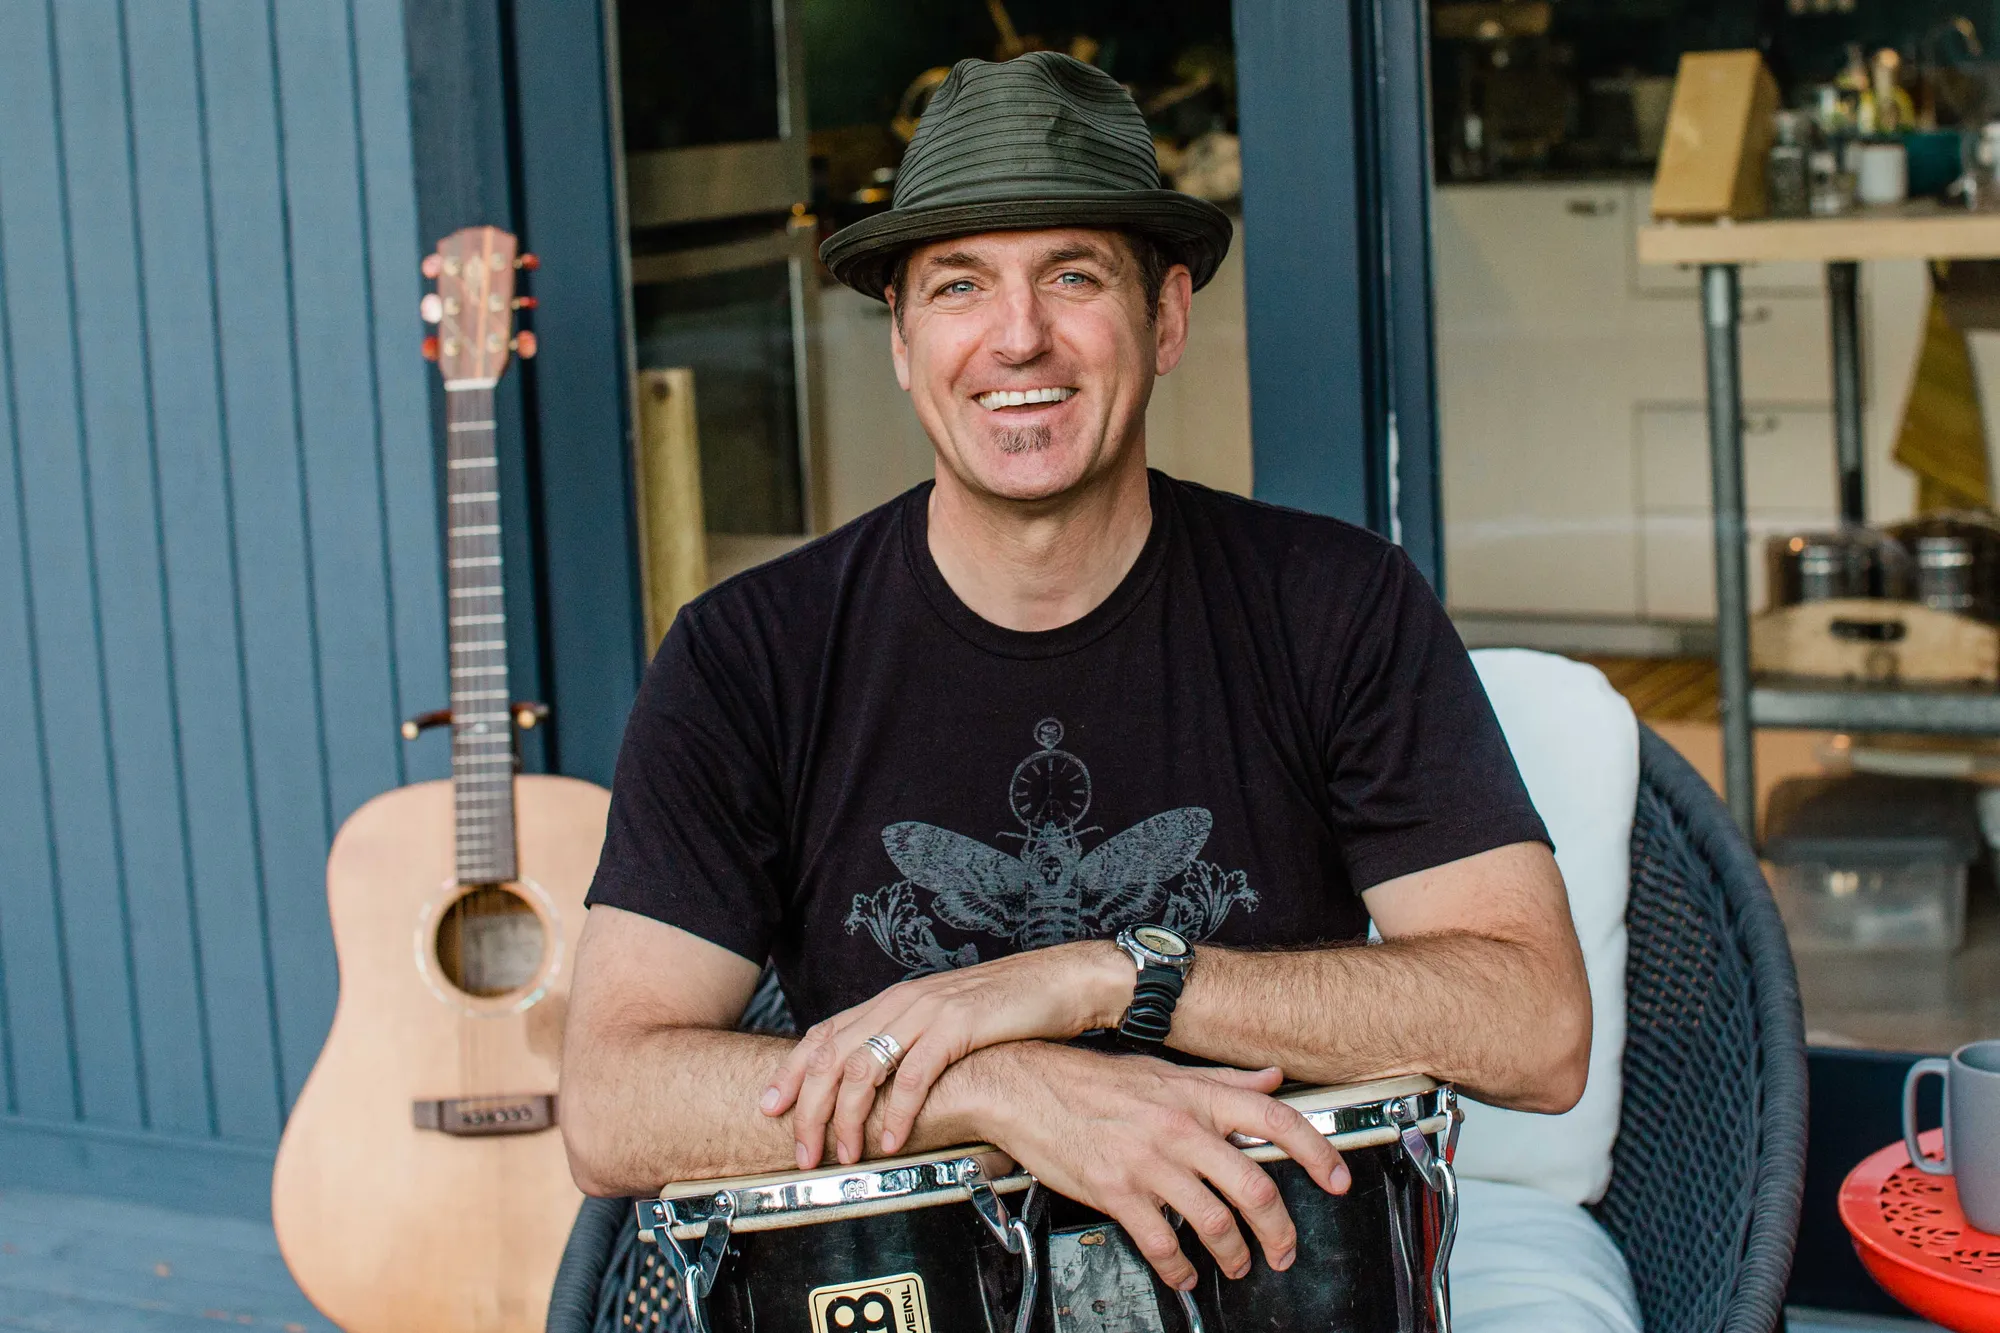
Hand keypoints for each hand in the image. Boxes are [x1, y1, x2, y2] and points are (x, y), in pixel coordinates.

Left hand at [761, 942, 1129, 1165]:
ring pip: (864, 1068)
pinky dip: (897, 1112)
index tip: (769, 1107)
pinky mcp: (957, 1027)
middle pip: (833, 1056)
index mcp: (893, 1001)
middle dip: (810, 1108)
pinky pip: (914, 1075)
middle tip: (803, 1151)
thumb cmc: (1005, 1008)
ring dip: (847, 1119)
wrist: (1058, 981)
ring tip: (844, 1156)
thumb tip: (874, 1085)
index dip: (792, 1072)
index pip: (824, 1034)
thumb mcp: (943, 1022)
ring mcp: (928, 1012)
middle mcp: (902, 1002)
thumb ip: (908, 1042)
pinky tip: (892, 1140)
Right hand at [947, 1043, 1350, 1290]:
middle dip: (1279, 1229)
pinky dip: (1179, 1268)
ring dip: (1234, 1255)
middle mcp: (1179, 1129)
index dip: (1317, 1153)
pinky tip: (1184, 1274)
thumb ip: (1221, 1080)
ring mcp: (1148, 1163)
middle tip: (1284, 1250)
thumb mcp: (1163, 1070)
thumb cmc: (1089, 1079)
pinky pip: (1161, 1242)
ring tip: (1236, 1266)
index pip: (1275, 1121)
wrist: (1023, 1084)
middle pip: (1253, 1186)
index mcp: (1196, 1097)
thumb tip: (1269, 1079)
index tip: (1338, 1179)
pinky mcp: (1116, 1191)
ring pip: (1214, 1221)